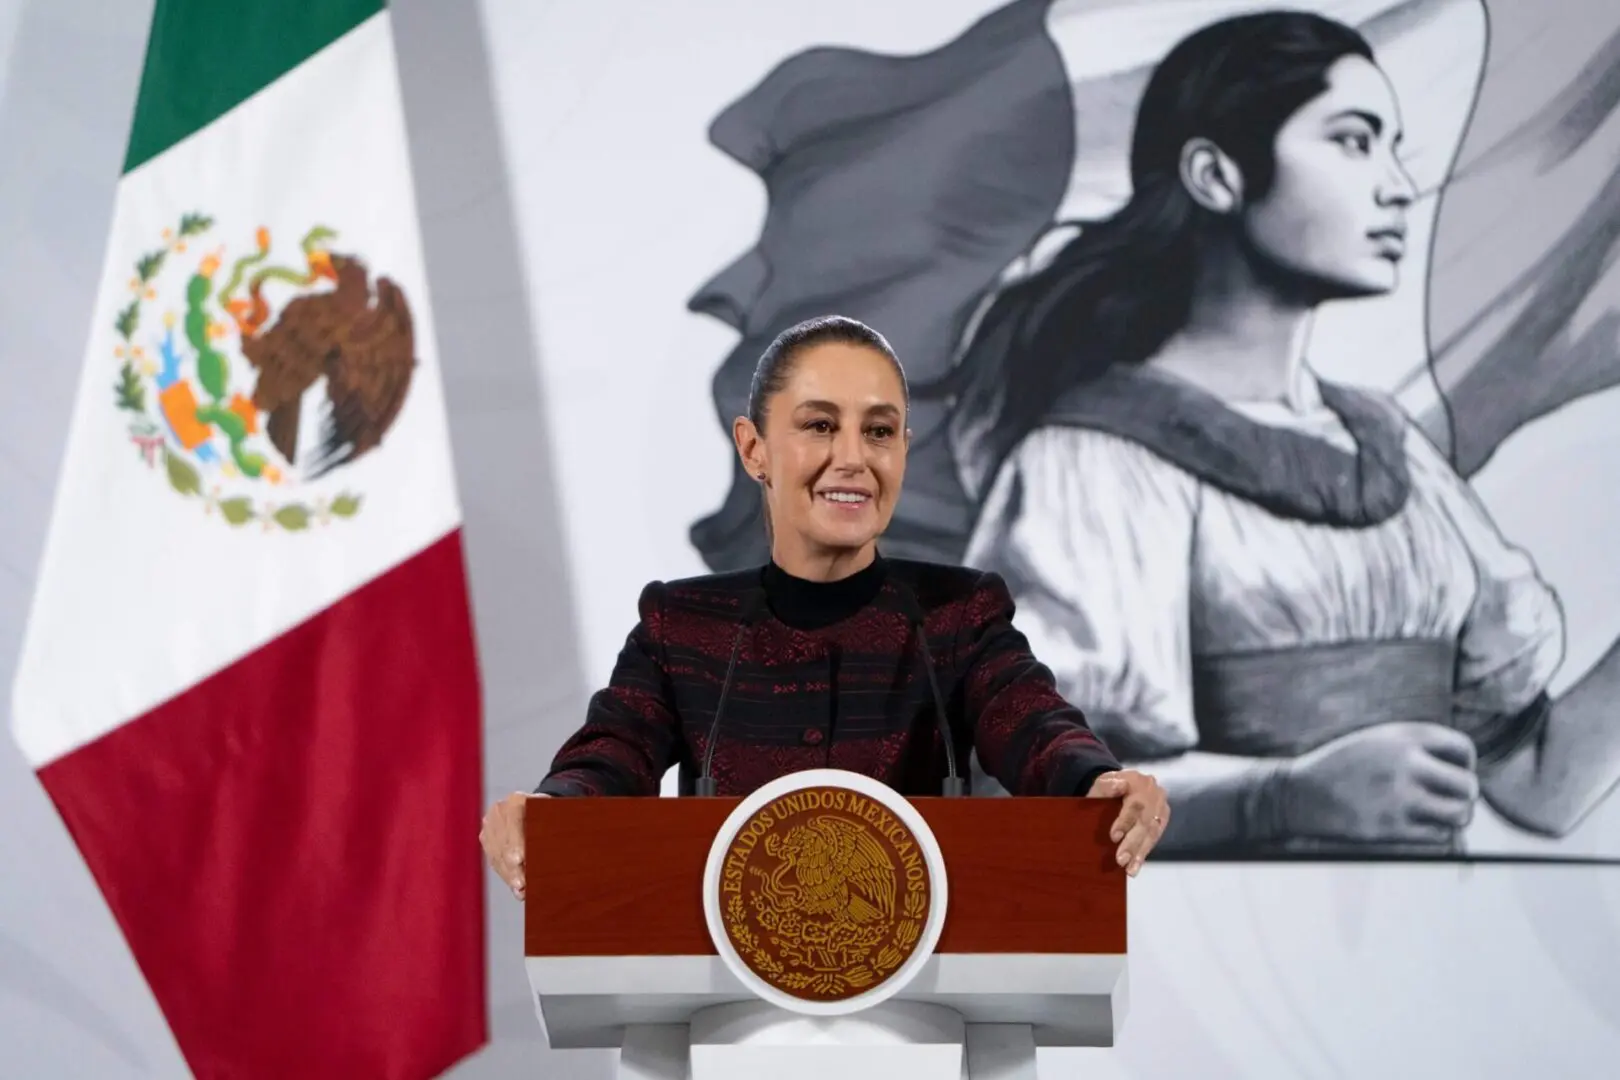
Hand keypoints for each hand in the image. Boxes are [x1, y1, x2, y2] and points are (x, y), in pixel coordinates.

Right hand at [479, 791, 547, 899]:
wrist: (536, 810)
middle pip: (504, 841)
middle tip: (522, 882)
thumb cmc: (550, 814)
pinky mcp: (486, 839)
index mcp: (517, 800)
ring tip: (521, 889)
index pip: (514, 820)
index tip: (521, 859)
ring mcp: (490, 825)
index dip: (516, 841)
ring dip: (510, 875)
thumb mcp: (555, 814)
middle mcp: (499, 811)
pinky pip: (494, 860)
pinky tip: (517, 888)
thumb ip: (554, 827)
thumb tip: (560, 850)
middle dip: (513, 865)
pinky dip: (507, 875)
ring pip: (497, 854)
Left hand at [1086, 770, 1167, 876]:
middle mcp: (1152, 791)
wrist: (1120, 785)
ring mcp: (1161, 804)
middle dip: (1132, 843)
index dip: (1125, 821)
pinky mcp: (1164, 817)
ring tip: (1129, 870)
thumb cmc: (1107, 787)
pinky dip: (1144, 853)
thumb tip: (1117, 785)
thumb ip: (1105, 786)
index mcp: (1136, 780)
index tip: (1114, 837)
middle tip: (1120, 860)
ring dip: (1140, 852)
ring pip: (1152, 831)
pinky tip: (1135, 866)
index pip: (1134, 804)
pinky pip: (1156, 837)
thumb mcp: (1100, 784)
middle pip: (1145, 821)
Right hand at [1278, 722, 1478, 844]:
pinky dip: (1434, 833)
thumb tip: (1465, 770)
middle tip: (1449, 801)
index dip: (1465, 765)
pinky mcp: (1391, 828)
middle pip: (1468, 786)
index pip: (1463, 749)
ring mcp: (1399, 797)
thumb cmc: (1342, 768)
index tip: (1451, 774)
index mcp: (1403, 737)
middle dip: (1464, 796)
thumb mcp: (1377, 741)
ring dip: (1455, 818)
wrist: (1297, 794)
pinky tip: (1416, 827)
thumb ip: (1417, 747)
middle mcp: (1405, 763)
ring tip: (1439, 817)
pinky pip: (1438, 836)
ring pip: (1460, 814)